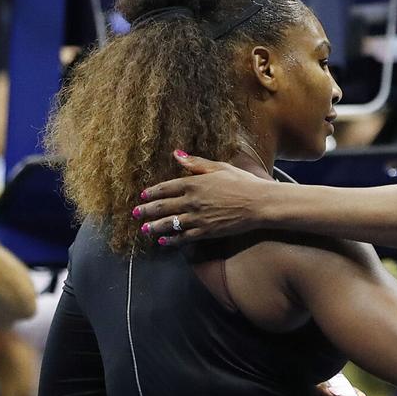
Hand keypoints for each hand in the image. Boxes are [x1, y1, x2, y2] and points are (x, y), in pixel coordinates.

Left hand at [134, 151, 273, 244]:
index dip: (152, 192)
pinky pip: (184, 237)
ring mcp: (198, 218)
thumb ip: (195, 163)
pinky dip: (172, 240)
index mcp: (194, 183)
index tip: (143, 195)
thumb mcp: (220, 167)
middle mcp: (191, 201)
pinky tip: (163, 241)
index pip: (166, 188)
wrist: (259, 204)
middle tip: (136, 213)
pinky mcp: (206, 232)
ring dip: (154, 226)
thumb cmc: (243, 183)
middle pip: (162, 207)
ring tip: (144, 229)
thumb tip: (176, 154)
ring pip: (169, 223)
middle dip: (146, 211)